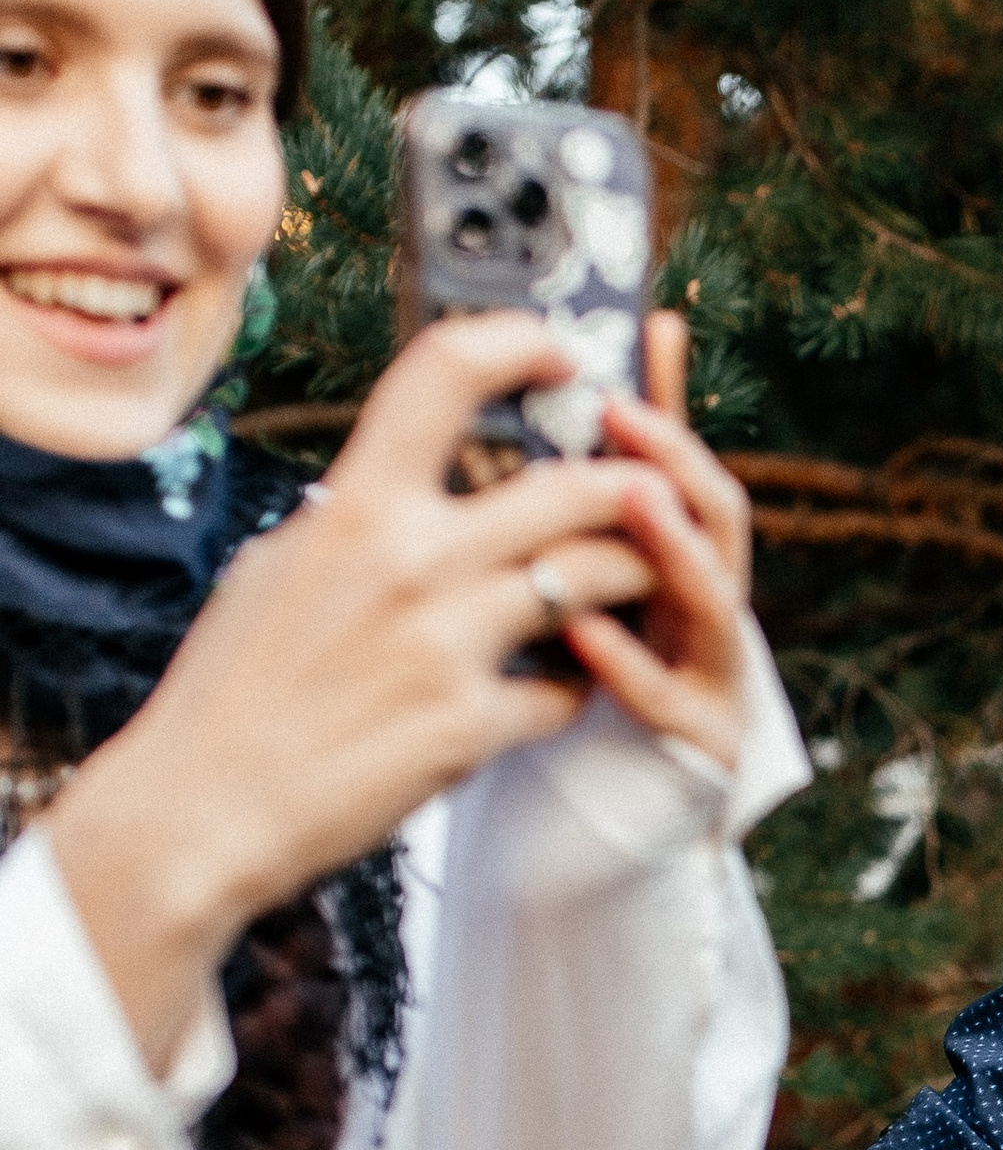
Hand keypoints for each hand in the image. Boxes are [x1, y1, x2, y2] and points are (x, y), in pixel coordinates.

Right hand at [45, 310, 677, 1068]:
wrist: (203, 807)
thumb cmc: (235, 687)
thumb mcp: (282, 567)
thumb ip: (354, 517)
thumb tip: (395, 479)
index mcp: (357, 505)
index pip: (448, 372)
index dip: (521, 342)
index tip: (560, 352)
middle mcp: (408, 561)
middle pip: (574, 487)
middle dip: (633, 487)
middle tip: (650, 493)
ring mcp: (446, 645)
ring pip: (597, 578)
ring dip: (635, 577)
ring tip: (638, 581)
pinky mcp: (470, 727)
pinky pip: (566, 688)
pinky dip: (578, 684)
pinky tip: (565, 685)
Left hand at [554, 308, 755, 777]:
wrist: (583, 823)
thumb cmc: (571, 689)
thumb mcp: (559, 583)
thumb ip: (557, 501)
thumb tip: (517, 400)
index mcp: (678, 560)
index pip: (684, 464)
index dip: (669, 399)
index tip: (644, 331)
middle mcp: (709, 608)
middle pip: (721, 516)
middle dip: (676, 459)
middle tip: (619, 411)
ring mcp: (715, 675)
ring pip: (714, 600)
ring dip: (673, 545)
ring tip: (633, 498)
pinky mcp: (704, 747)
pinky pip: (668, 699)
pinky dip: (629, 662)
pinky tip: (586, 630)